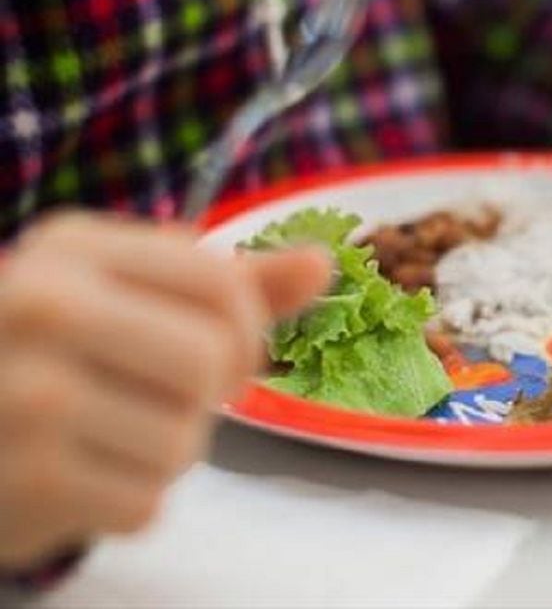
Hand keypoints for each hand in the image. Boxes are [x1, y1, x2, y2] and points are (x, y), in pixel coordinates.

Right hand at [0, 212, 329, 569]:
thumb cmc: (46, 351)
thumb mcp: (118, 292)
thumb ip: (224, 283)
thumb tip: (324, 263)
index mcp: (72, 247)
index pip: (221, 283)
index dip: (245, 330)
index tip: (220, 349)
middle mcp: (42, 308)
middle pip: (208, 361)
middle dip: (206, 394)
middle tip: (165, 397)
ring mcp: (25, 396)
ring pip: (184, 440)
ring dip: (168, 450)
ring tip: (113, 433)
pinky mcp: (25, 480)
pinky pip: (146, 502)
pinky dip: (131, 499)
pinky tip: (83, 474)